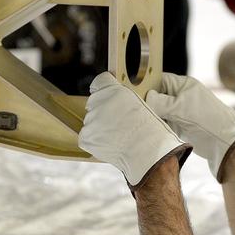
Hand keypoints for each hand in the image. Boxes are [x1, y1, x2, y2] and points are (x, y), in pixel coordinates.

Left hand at [80, 72, 188, 187]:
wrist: (146, 153)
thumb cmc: (149, 131)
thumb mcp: (138, 104)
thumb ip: (120, 98)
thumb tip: (111, 100)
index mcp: (113, 90)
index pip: (100, 81)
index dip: (105, 89)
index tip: (109, 96)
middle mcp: (98, 102)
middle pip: (94, 103)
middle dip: (103, 111)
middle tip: (118, 123)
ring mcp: (90, 120)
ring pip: (91, 121)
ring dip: (100, 127)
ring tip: (118, 136)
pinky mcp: (85, 137)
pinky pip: (87, 137)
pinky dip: (95, 141)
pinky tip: (111, 144)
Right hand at [145, 73, 234, 181]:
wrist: (224, 140)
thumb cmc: (206, 117)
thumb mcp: (181, 107)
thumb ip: (161, 102)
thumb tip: (146, 98)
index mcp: (183, 85)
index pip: (160, 80)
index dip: (147, 85)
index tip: (134, 93)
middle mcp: (181, 96)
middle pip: (158, 96)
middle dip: (148, 102)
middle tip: (135, 109)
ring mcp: (180, 111)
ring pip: (160, 111)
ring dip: (153, 116)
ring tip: (141, 120)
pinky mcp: (180, 125)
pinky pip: (165, 123)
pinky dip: (159, 126)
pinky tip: (151, 129)